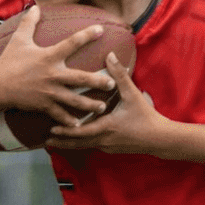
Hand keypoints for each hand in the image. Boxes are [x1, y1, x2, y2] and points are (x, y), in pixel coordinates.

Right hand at [0, 4, 115, 124]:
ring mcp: (49, 92)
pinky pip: (60, 114)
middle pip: (82, 78)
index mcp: (49, 56)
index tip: (101, 29)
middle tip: (112, 83)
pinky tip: (80, 125)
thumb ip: (29, 22)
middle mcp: (53, 74)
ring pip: (75, 100)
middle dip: (99, 81)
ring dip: (90, 105)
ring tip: (103, 107)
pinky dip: (69, 121)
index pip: (72, 43)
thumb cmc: (8, 61)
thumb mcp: (18, 39)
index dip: (87, 35)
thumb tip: (35, 7)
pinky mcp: (43, 105)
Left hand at [44, 52, 168, 154]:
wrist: (159, 138)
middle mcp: (103, 139)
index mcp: (106, 126)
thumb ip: (119, 75)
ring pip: (83, 147)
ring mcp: (106, 146)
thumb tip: (110, 55)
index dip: (66, 131)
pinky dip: (81, 144)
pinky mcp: (111, 148)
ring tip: (54, 143)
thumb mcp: (132, 94)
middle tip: (45, 140)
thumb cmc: (146, 116)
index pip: (81, 132)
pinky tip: (75, 140)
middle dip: (61, 141)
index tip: (51, 129)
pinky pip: (91, 146)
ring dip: (69, 144)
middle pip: (77, 143)